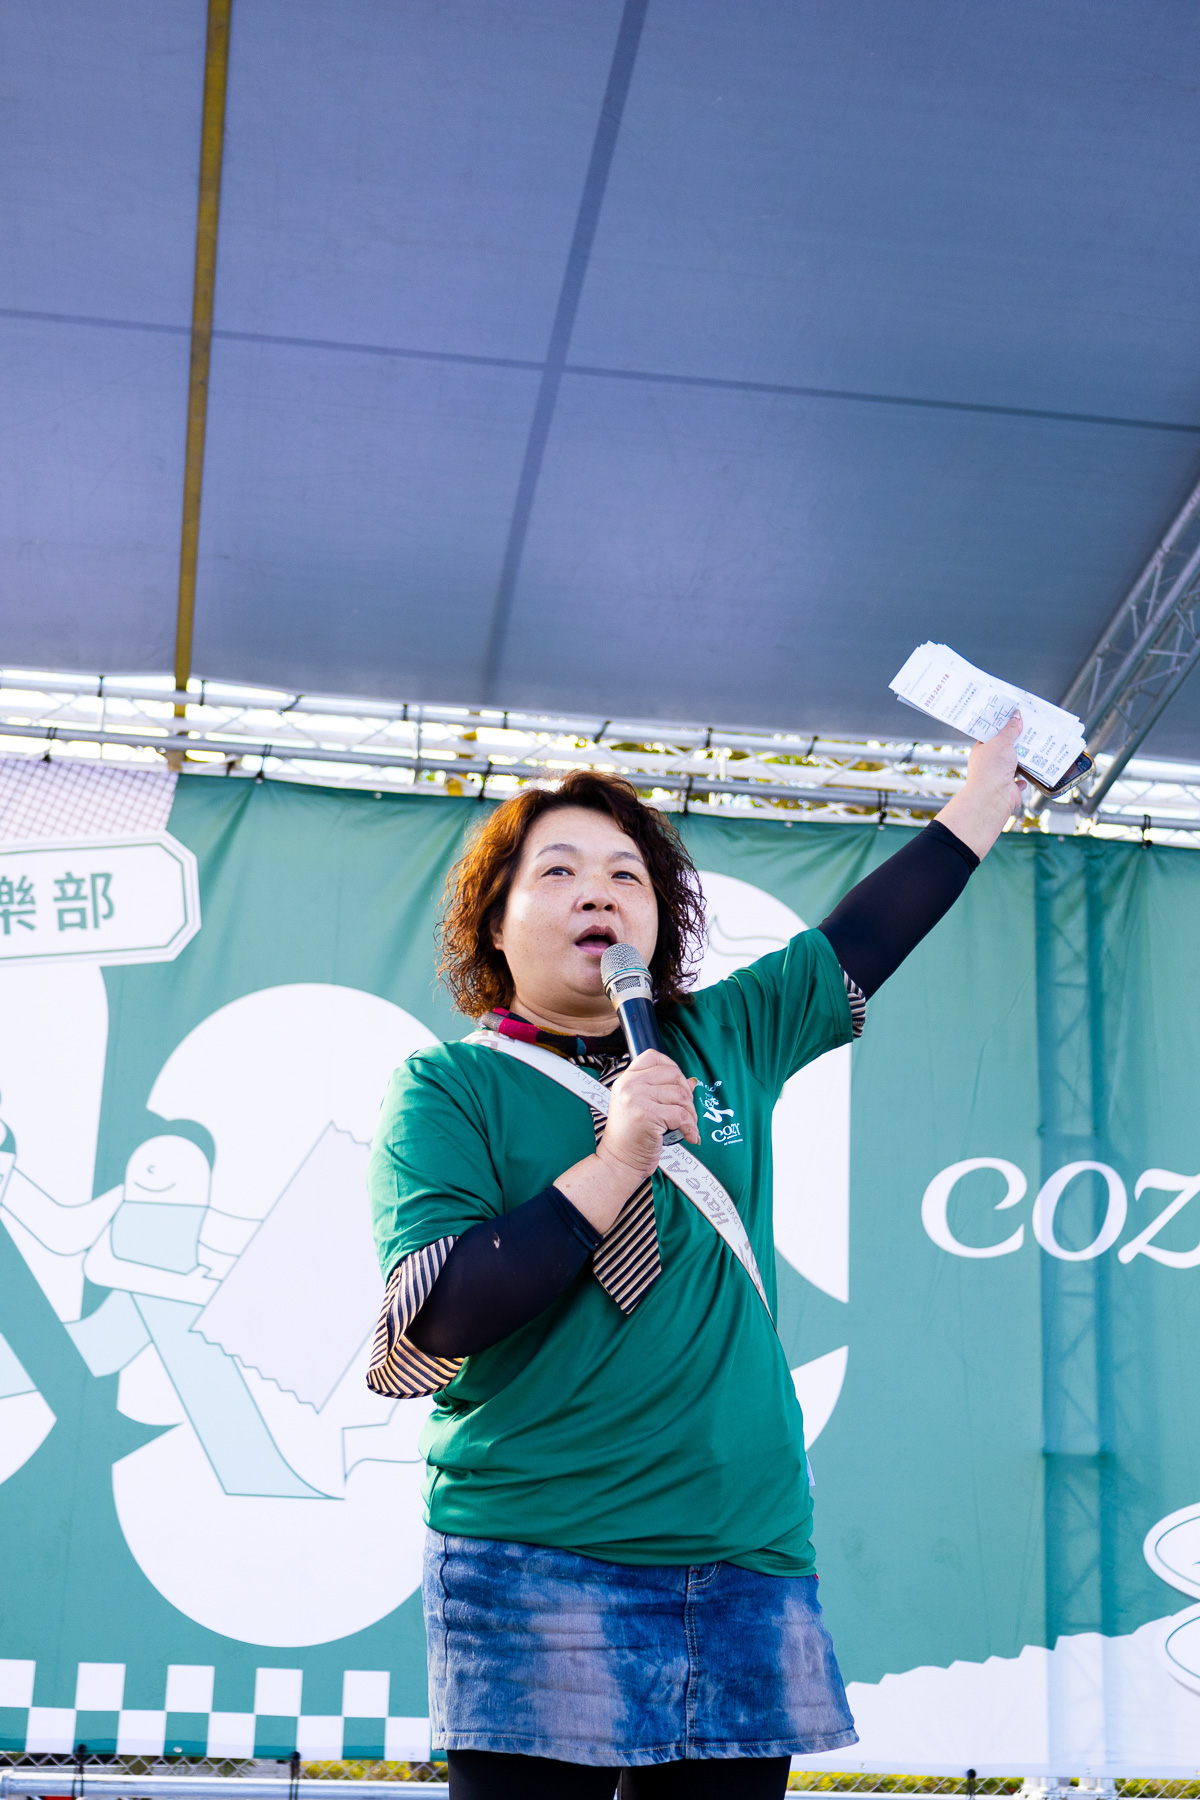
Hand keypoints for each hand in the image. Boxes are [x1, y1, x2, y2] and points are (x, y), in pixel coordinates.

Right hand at [598, 1050, 699, 1180]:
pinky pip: (681, 1115)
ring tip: (687, 1125)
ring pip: (681, 1095)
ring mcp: (636, 1098)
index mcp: (626, 1080)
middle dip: (687, 1093)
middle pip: (673, 1074)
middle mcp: (629, 1085)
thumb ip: (661, 1090)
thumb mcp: (640, 1106)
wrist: (619, 1161)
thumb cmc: (631, 1137)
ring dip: (691, 1113)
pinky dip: (691, 1127)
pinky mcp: (647, 1115)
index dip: (672, 1067)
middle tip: (686, 1111)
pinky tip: (689, 1136)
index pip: (653, 1057)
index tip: (678, 1085)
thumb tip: (690, 1082)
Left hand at [935, 710, 1027, 859]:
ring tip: (1036, 747)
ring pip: (1015, 763)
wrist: (993, 797)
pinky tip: (1032, 770)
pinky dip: (1026, 776)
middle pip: (1005, 748)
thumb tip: (1015, 716)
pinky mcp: (1010, 787)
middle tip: (1030, 730)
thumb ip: (1010, 729)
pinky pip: (1021, 779)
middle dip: (1017, 741)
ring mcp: (999, 776)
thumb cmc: (991, 769)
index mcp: (982, 750)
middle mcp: (989, 763)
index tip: (1013, 717)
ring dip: (1024, 758)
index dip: (1002, 725)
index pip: (992, 734)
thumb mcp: (1001, 742)